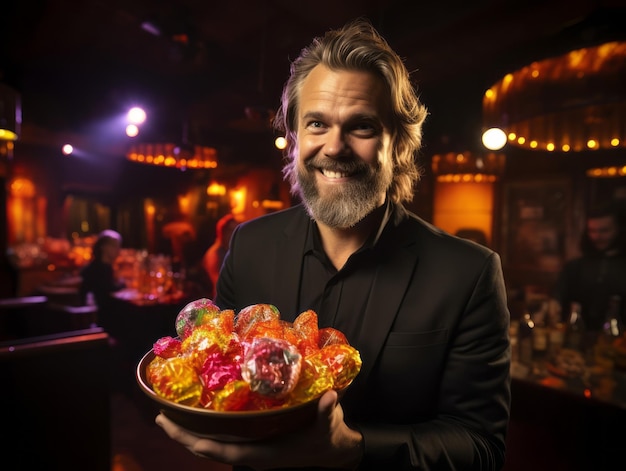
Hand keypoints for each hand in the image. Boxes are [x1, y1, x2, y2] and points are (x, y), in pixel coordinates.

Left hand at [155, 389, 362, 469]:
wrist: (336, 451)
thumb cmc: (328, 438)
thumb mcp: (328, 425)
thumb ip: (326, 412)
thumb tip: (329, 397)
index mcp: (263, 454)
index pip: (223, 450)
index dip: (197, 441)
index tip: (174, 429)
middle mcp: (253, 456)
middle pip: (209, 450)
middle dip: (183, 437)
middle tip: (160, 418)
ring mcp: (252, 452)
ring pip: (214, 447)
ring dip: (191, 435)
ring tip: (170, 418)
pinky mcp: (255, 446)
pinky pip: (224, 442)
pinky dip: (207, 432)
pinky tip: (201, 418)